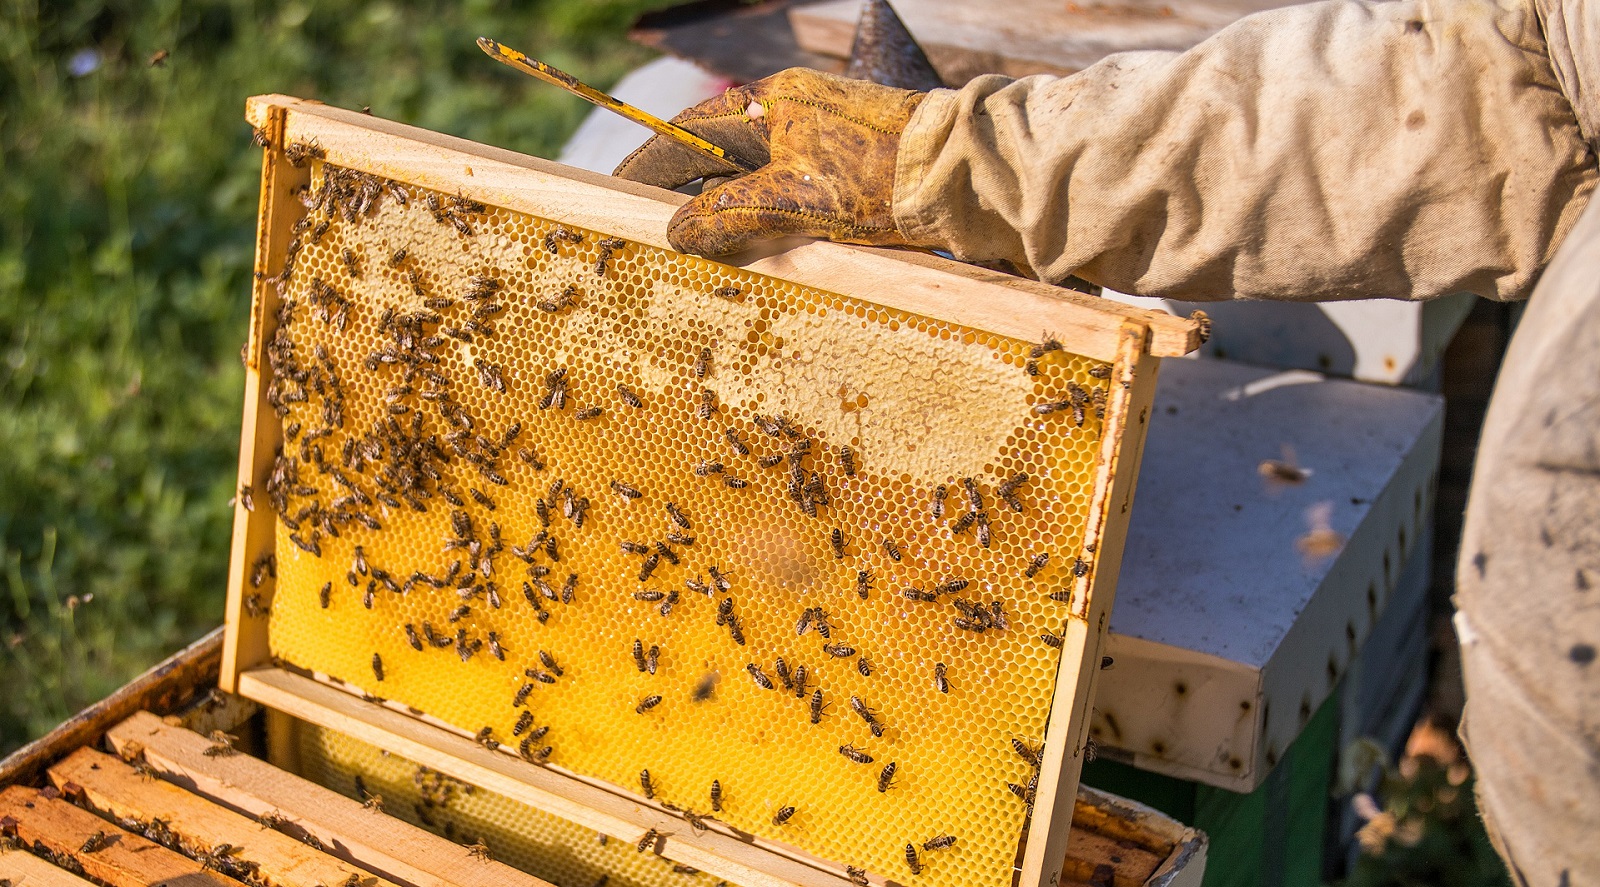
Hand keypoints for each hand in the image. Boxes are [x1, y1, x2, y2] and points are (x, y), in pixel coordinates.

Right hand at [613, 68, 926, 256]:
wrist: (965, 179)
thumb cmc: (877, 178)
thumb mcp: (789, 200)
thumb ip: (726, 216)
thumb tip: (674, 232)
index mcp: (770, 101)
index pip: (688, 131)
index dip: (649, 163)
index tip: (616, 189)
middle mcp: (794, 113)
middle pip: (721, 158)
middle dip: (688, 197)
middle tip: (654, 235)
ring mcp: (824, 140)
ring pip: (756, 182)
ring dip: (731, 218)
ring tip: (705, 257)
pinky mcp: (851, 170)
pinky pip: (790, 196)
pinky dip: (769, 223)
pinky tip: (765, 254)